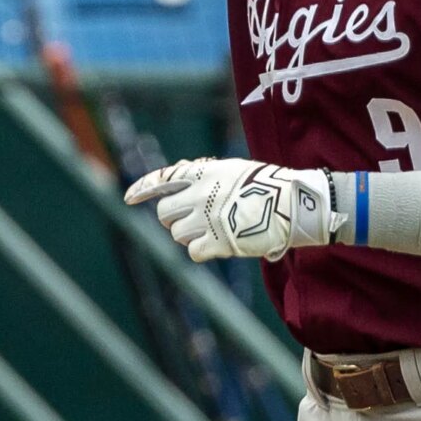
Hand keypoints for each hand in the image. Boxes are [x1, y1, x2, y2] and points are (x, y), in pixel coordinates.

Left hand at [125, 157, 339, 261]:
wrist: (293, 203)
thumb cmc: (268, 185)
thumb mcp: (233, 169)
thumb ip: (206, 173)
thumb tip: (184, 171)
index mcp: (203, 173)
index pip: (162, 178)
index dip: (142, 189)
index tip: (127, 198)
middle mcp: (199, 195)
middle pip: (164, 213)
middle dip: (173, 218)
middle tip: (192, 221)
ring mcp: (207, 219)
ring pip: (176, 234)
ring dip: (189, 235)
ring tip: (214, 230)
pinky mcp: (218, 242)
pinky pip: (193, 252)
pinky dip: (202, 251)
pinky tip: (218, 245)